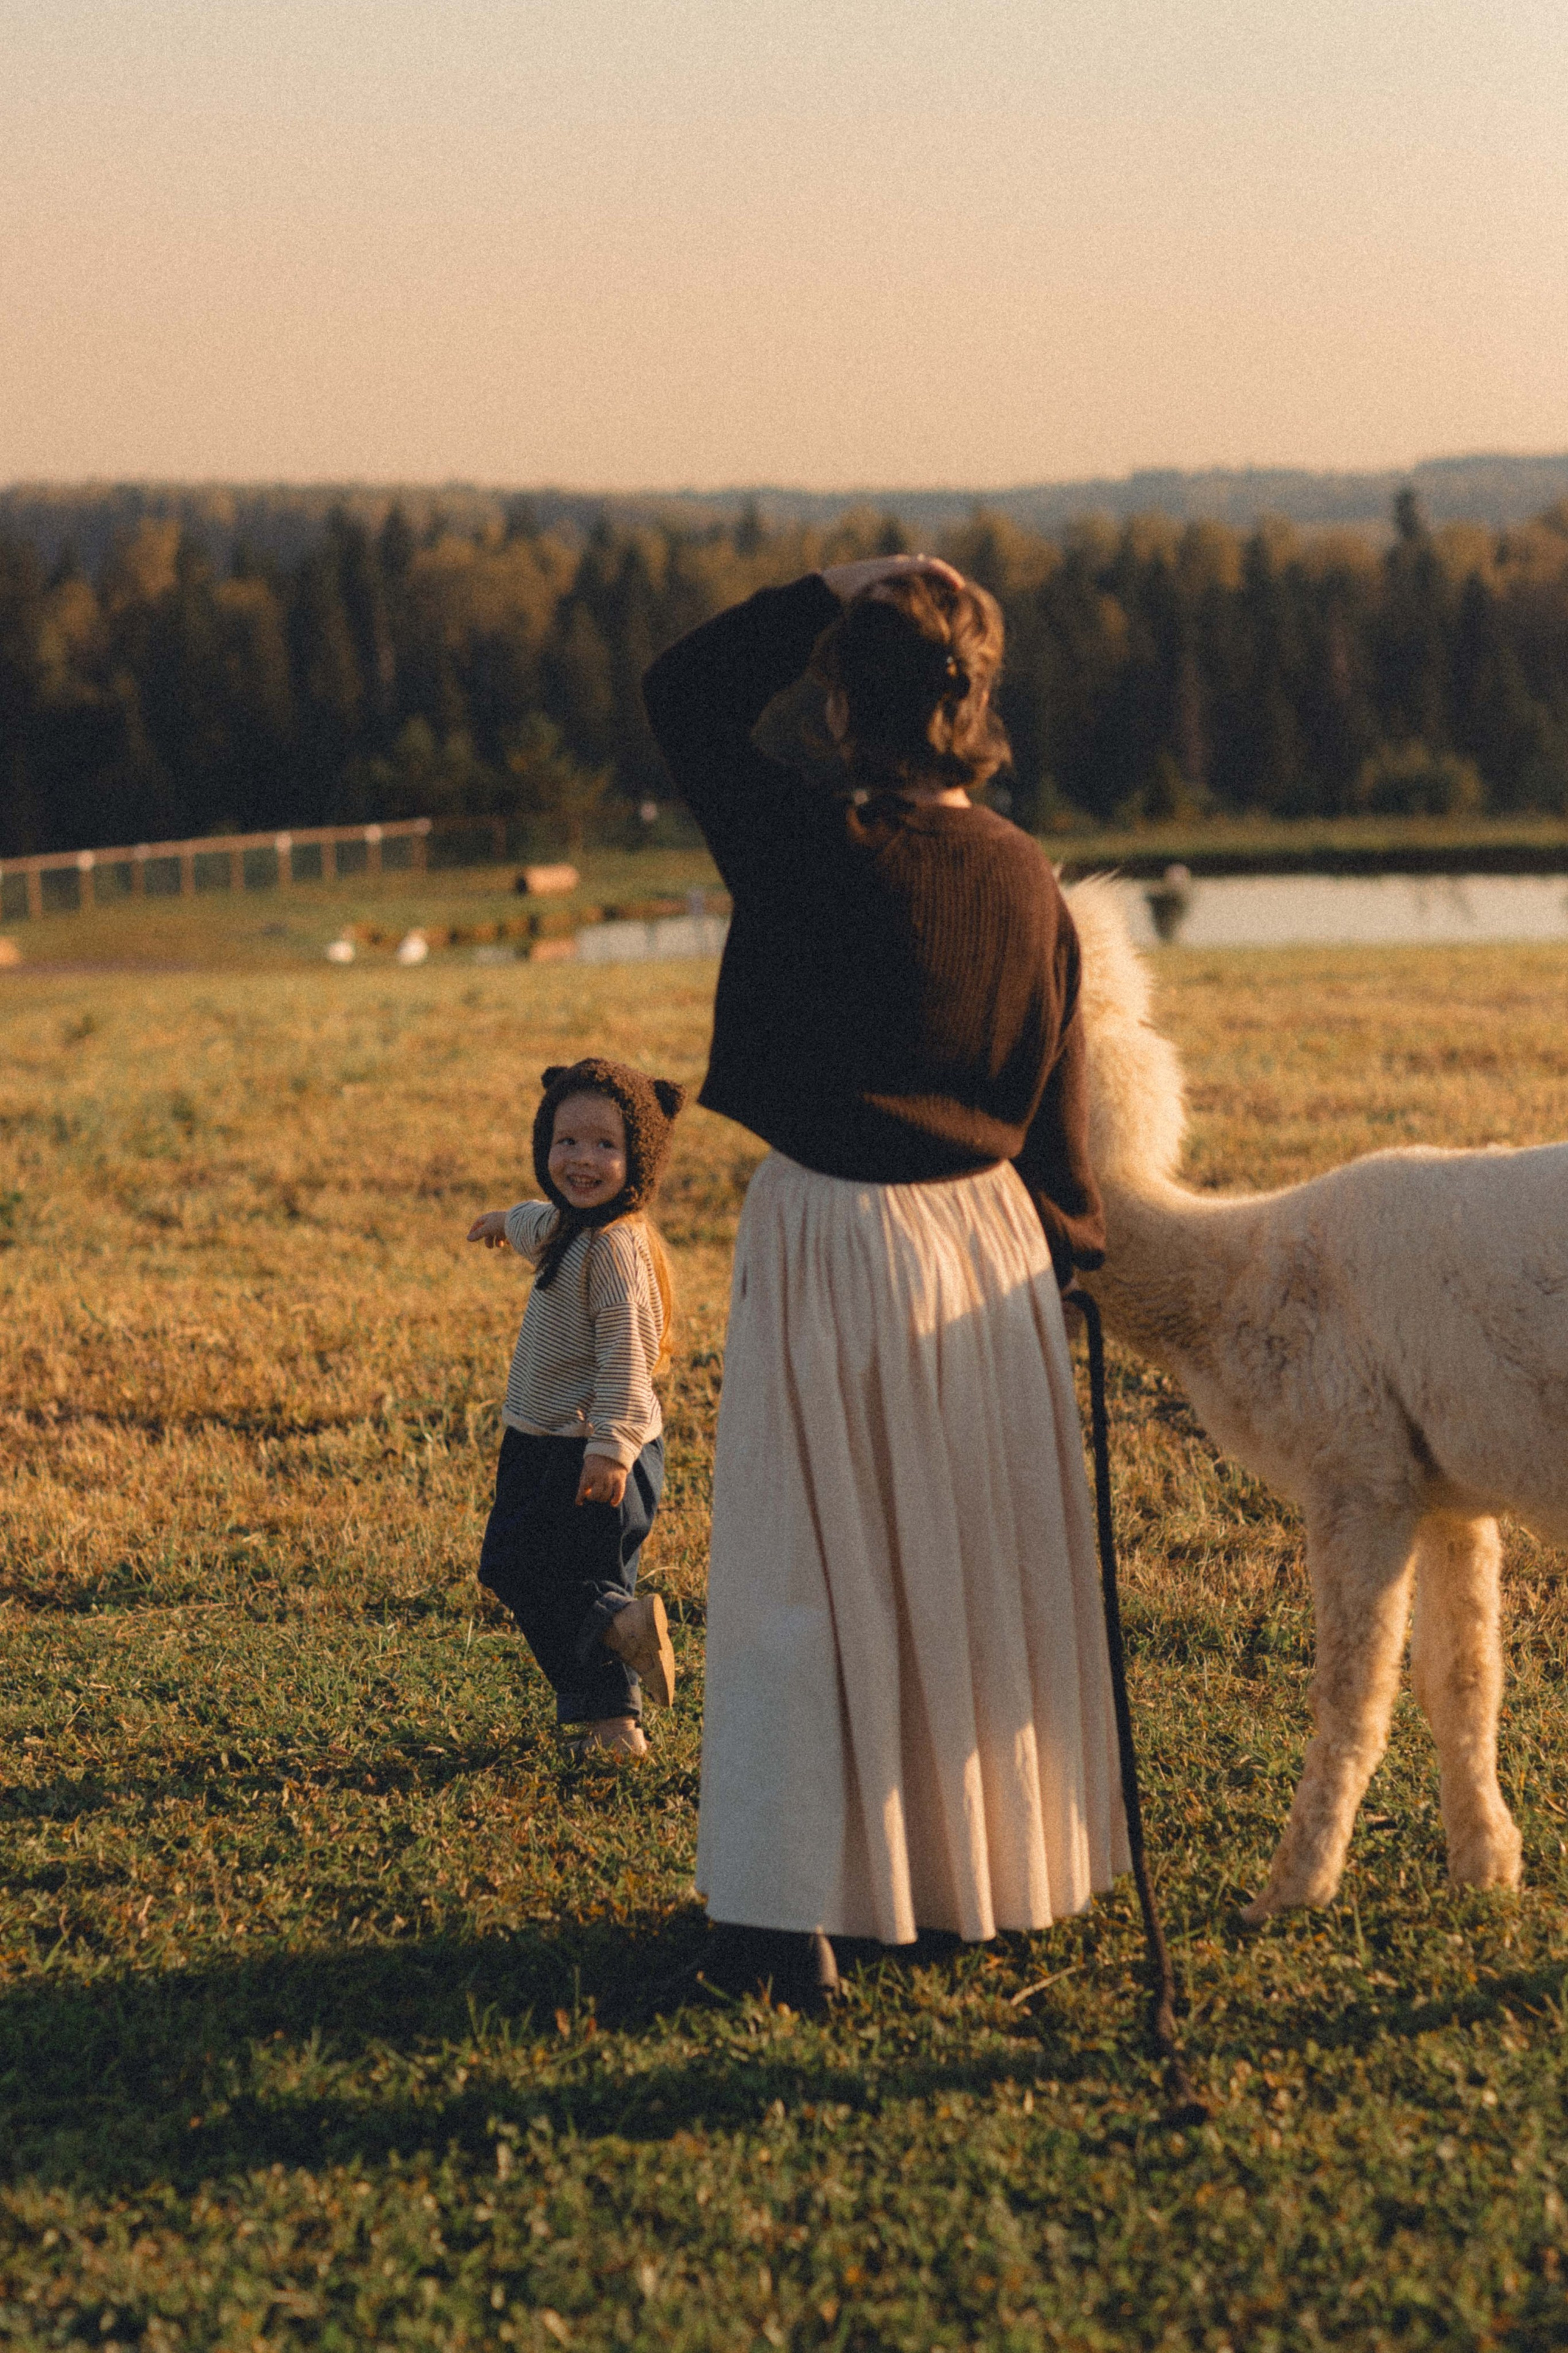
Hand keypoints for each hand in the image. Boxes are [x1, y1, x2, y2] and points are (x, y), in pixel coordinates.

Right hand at [467, 1211, 510, 1247]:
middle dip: (488, 1240)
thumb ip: (477, 1234)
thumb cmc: (501, 1224)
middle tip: (490, 1247)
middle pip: (488, 1230)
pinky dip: (507, 1240)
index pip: (479, 1222)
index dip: (474, 1229)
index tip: (471, 1238)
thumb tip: (467, 1239)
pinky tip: (509, 1243)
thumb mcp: (487, 1229)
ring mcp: (505, 1223)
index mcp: (490, 1216)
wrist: (519, 1222)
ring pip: (498, 1234)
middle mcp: (497, 1219)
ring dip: (498, 1241)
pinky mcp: (513, 1228)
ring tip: (500, 1245)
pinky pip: (508, 1235)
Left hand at [577, 1457, 627, 1507]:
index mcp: (590, 1472)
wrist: (613, 1445)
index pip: (583, 1489)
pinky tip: (612, 1503)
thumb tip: (584, 1494)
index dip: (580, 1497)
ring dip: (601, 1498)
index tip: (579, 1502)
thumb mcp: (587, 1466)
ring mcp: (612, 1478)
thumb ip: (585, 1479)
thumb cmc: (596, 1458)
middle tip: (591, 1495)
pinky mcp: (621, 1478)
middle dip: (592, 1497)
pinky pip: (619, 1493)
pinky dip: (616, 1500)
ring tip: (600, 1496)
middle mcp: (601, 1476)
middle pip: (595, 1495)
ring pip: (606, 1495)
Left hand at [820, 553, 965, 602]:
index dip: (946, 574)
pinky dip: (924, 579)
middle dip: (944, 576)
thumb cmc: (849, 593)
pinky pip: (913, 572)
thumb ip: (884, 596)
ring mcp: (893, 566)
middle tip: (958, 591)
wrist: (832, 583)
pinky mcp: (888, 572)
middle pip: (929, 565)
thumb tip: (901, 600)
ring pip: (921, 568)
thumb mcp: (866, 596)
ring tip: (947, 592)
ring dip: (935, 578)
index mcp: (897, 567)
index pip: (929, 565)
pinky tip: (927, 589)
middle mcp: (898, 563)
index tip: (958, 586)